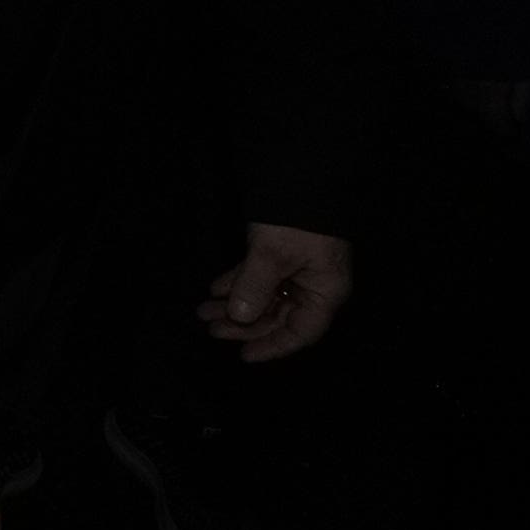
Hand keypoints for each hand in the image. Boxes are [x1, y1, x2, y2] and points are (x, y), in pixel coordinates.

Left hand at [198, 222, 352, 360]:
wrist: (303, 174)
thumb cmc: (297, 220)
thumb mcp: (272, 255)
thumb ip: (255, 288)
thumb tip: (239, 317)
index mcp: (325, 291)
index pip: (301, 332)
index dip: (273, 346)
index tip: (243, 355)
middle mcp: (314, 284)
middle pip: (279, 316)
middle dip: (243, 324)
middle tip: (210, 328)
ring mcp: (299, 268)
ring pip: (265, 296)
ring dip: (235, 303)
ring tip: (203, 310)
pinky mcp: (282, 252)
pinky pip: (258, 276)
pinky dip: (237, 282)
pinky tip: (214, 288)